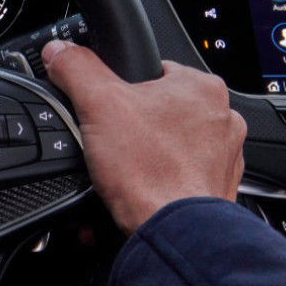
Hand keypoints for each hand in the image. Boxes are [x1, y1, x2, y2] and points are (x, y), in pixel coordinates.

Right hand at [42, 41, 245, 233]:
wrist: (173, 233)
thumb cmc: (150, 173)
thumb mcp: (97, 105)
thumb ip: (77, 69)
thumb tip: (61, 52)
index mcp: (203, 88)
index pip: (156, 71)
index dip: (124, 88)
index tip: (110, 107)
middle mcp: (222, 120)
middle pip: (161, 110)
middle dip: (135, 127)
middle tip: (112, 143)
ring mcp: (224, 158)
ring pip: (172, 146)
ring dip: (148, 156)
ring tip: (125, 170)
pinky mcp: (217, 189)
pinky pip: (181, 178)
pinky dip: (160, 183)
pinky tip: (140, 190)